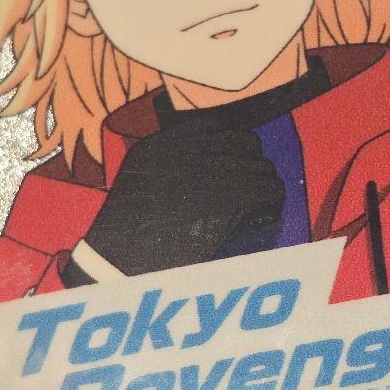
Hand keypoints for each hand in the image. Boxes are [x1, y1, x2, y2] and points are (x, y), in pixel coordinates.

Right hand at [82, 121, 284, 275]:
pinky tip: (264, 215)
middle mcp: (191, 151)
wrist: (118, 261)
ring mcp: (211, 173)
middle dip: (250, 163)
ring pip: (262, 166)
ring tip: (257, 204)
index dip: (228, 147)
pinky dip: (271, 202)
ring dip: (262, 183)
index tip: (231, 164)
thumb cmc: (123, 234)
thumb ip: (164, 163)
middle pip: (244, 142)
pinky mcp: (229, 198)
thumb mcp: (135, 179)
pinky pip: (268, 189)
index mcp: (164, 145)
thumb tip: (204, 161)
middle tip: (249, 186)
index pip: (214, 127)